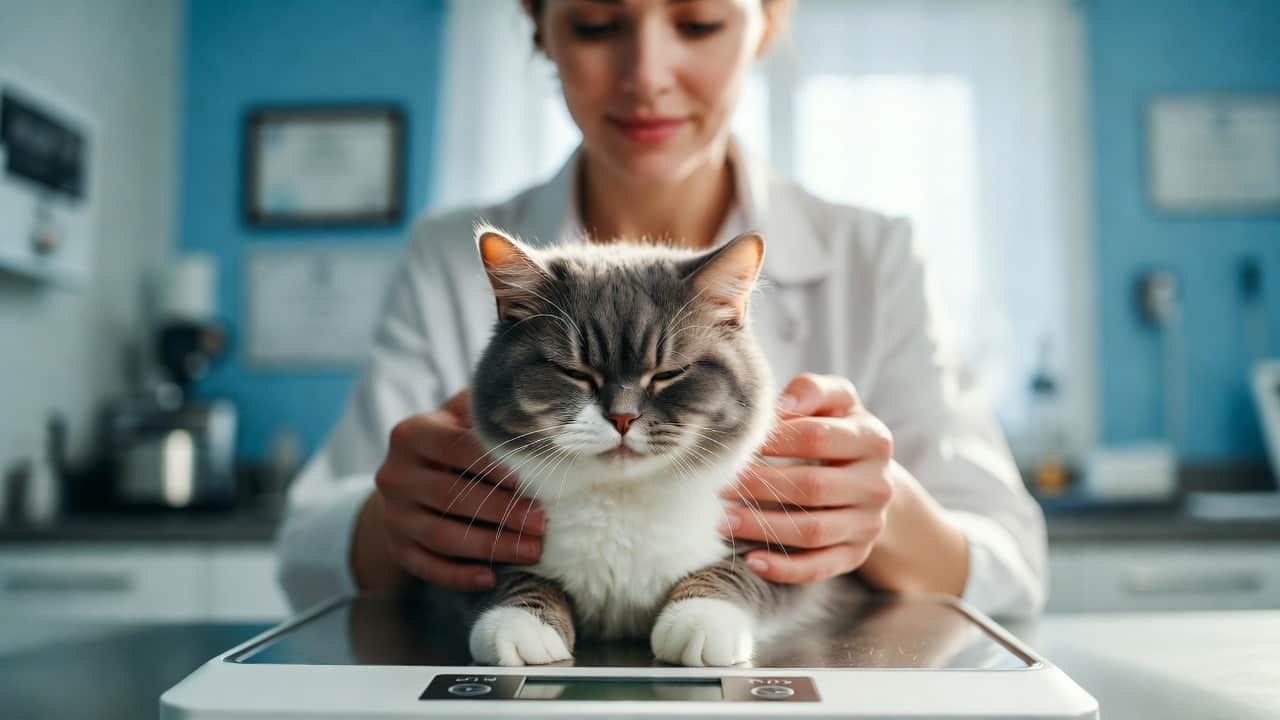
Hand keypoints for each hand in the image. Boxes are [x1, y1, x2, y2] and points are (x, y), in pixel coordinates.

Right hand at [373, 388, 544, 590]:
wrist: (416, 473)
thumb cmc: (459, 438)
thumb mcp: (469, 415)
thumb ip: (496, 412)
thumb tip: (549, 418)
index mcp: (411, 434)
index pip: (454, 447)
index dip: (491, 465)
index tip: (527, 481)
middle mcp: (394, 474)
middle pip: (450, 496)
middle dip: (501, 512)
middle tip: (542, 523)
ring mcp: (393, 514)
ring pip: (440, 536)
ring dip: (490, 547)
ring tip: (531, 551)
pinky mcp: (397, 546)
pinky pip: (426, 567)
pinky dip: (458, 576)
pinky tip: (490, 578)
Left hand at [721, 373, 895, 583]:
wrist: (868, 476)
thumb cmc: (837, 428)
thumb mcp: (834, 399)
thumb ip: (811, 390)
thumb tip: (781, 406)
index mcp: (873, 439)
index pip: (817, 438)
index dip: (773, 441)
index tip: (735, 447)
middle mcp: (878, 484)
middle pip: (812, 488)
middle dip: (759, 487)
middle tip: (717, 486)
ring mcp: (870, 523)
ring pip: (813, 531)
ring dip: (764, 528)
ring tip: (722, 523)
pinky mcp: (856, 555)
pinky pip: (820, 567)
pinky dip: (786, 569)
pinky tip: (752, 560)